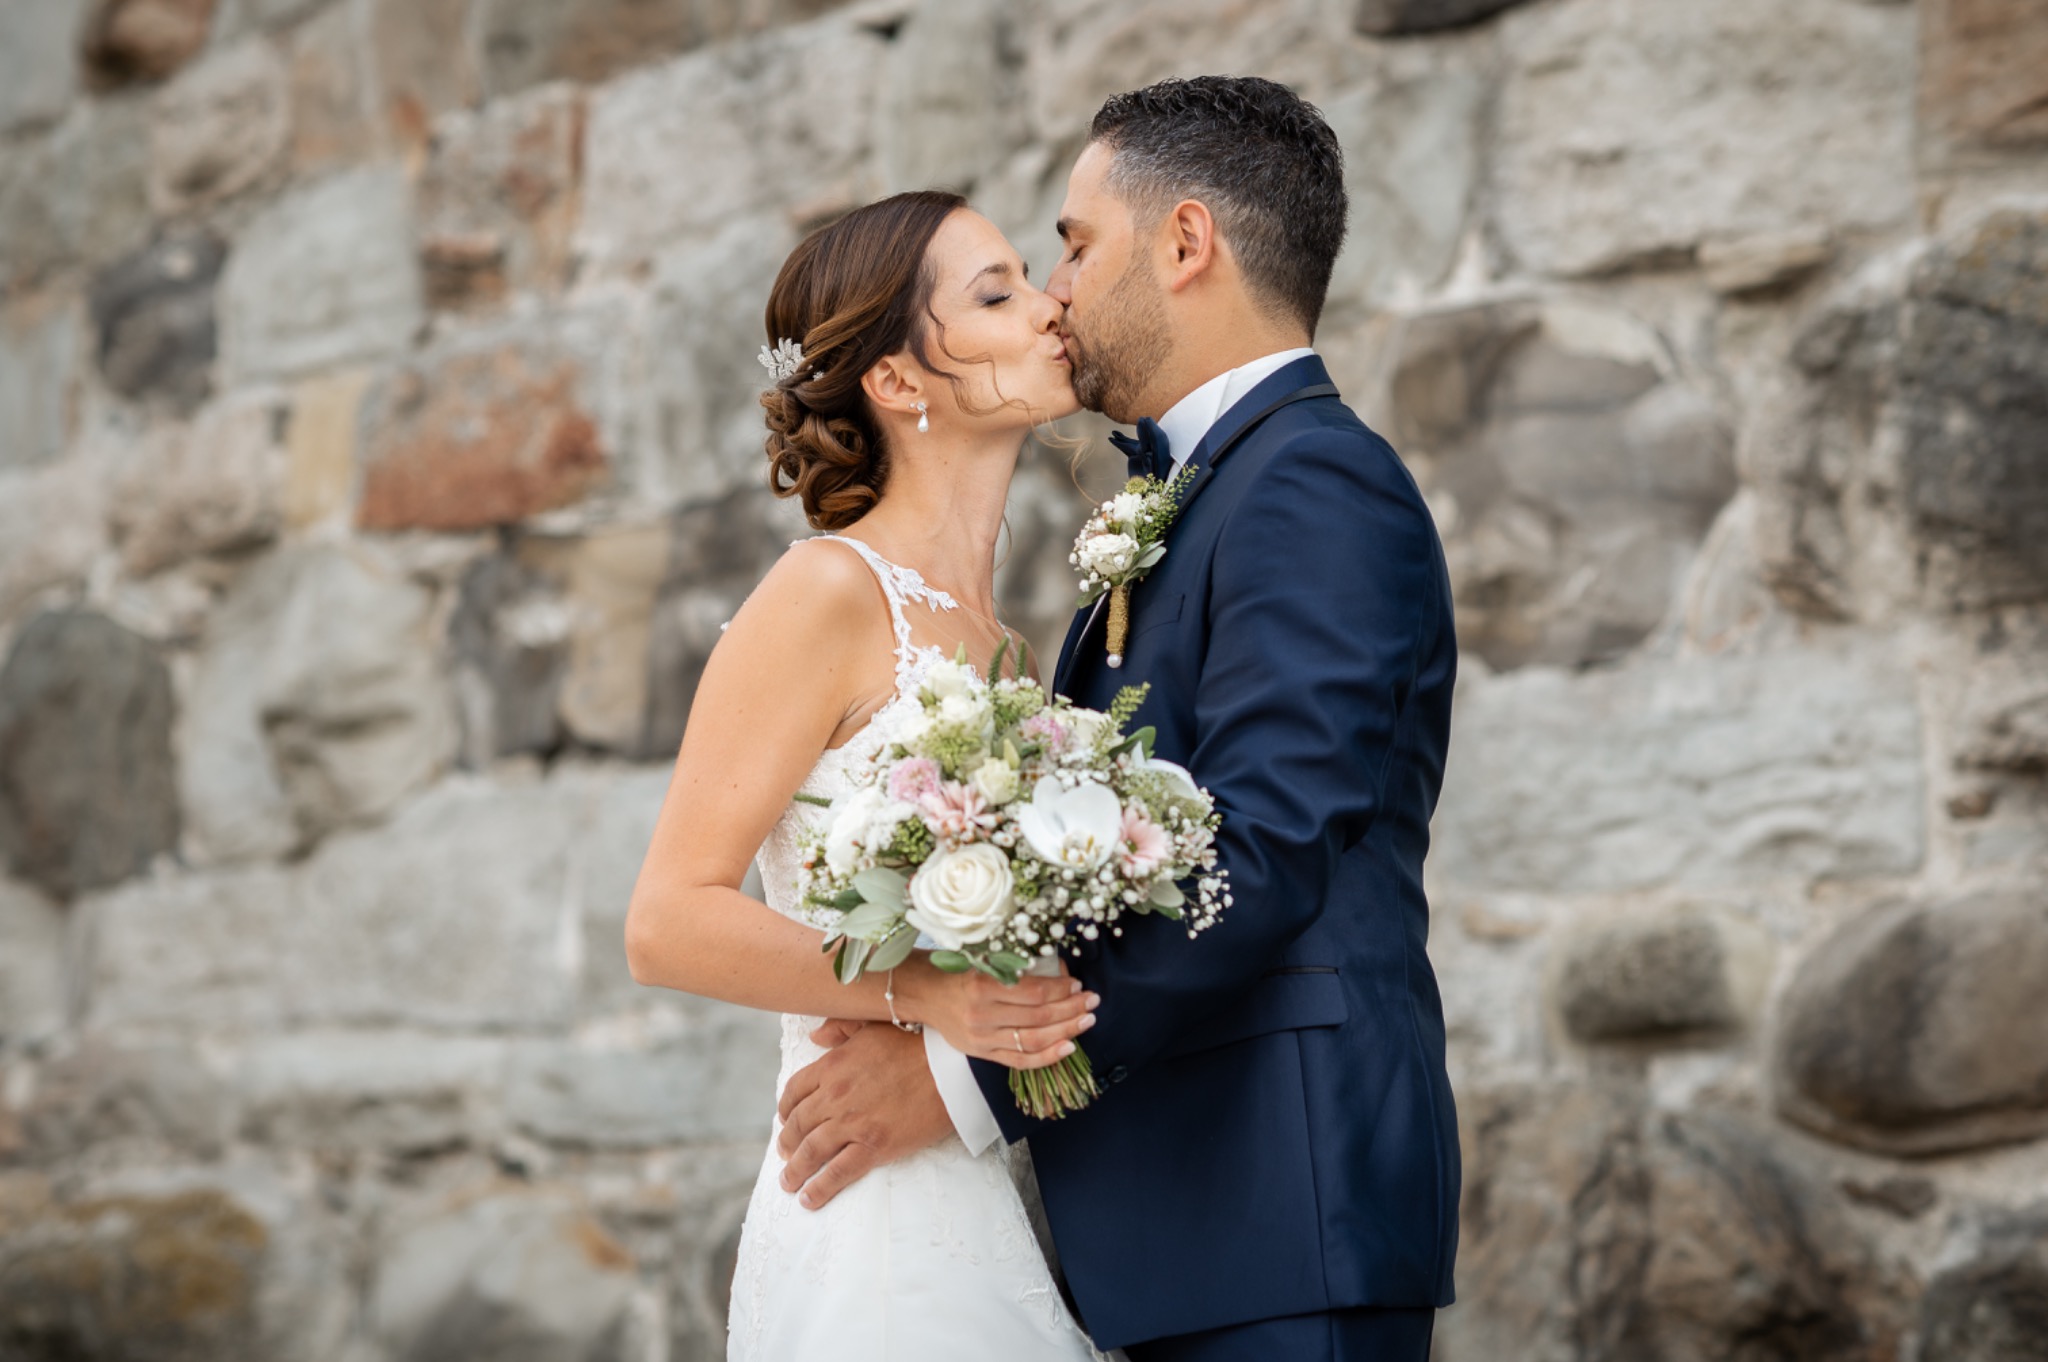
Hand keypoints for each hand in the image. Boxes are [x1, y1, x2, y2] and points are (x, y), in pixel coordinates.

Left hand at [775, 1022, 953, 1209]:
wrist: (950, 1067)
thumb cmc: (916, 1042)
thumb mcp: (872, 1024)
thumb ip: (840, 1028)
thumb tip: (815, 1037)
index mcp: (832, 1065)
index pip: (795, 1091)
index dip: (786, 1108)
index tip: (785, 1120)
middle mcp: (835, 1095)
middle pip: (798, 1124)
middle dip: (787, 1142)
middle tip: (785, 1153)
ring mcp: (852, 1123)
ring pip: (811, 1151)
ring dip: (795, 1170)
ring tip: (788, 1181)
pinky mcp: (874, 1146)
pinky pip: (838, 1173)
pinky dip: (819, 1189)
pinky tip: (808, 1199)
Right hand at [893, 955, 1097, 1069]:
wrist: (926, 996)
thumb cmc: (960, 972)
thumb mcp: (984, 961)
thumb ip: (1016, 968)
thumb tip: (1060, 973)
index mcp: (982, 986)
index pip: (1032, 992)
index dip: (1060, 989)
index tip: (1077, 984)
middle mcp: (982, 1015)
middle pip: (1037, 1017)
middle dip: (1070, 1009)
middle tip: (1092, 1001)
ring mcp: (982, 1038)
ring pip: (1032, 1040)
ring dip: (1065, 1031)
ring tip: (1086, 1021)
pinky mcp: (982, 1054)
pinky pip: (1020, 1061)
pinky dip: (1047, 1056)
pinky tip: (1067, 1047)